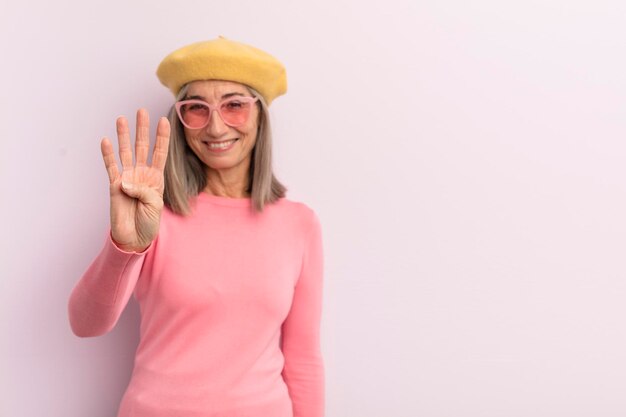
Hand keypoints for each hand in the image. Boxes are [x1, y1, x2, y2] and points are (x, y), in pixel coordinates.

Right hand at [100, 108, 170, 251]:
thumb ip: (143, 191)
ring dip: (123, 136)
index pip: (160, 153)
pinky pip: (110, 166)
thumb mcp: (154, 206)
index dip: (162, 137)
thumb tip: (124, 181)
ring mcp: (127, 178)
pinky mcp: (114, 185)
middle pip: (142, 146)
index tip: (164, 120)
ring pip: (125, 152)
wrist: (134, 237)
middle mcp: (142, 174)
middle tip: (141, 111)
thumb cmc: (148, 222)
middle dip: (142, 129)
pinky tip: (105, 140)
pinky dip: (107, 154)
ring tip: (122, 119)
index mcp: (157, 178)